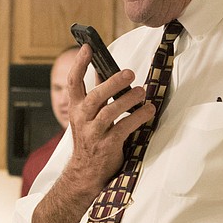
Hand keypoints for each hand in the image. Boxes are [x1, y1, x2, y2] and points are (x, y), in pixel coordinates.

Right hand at [31, 44, 155, 222]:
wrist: (84, 175)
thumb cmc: (90, 140)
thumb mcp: (87, 117)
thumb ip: (95, 95)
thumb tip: (103, 70)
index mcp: (76, 108)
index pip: (73, 82)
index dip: (79, 63)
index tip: (87, 47)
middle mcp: (82, 119)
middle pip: (95, 96)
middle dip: (112, 82)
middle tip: (129, 73)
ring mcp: (94, 134)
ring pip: (111, 112)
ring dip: (128, 100)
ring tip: (142, 92)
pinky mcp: (108, 146)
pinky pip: (125, 128)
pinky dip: (139, 117)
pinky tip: (149, 110)